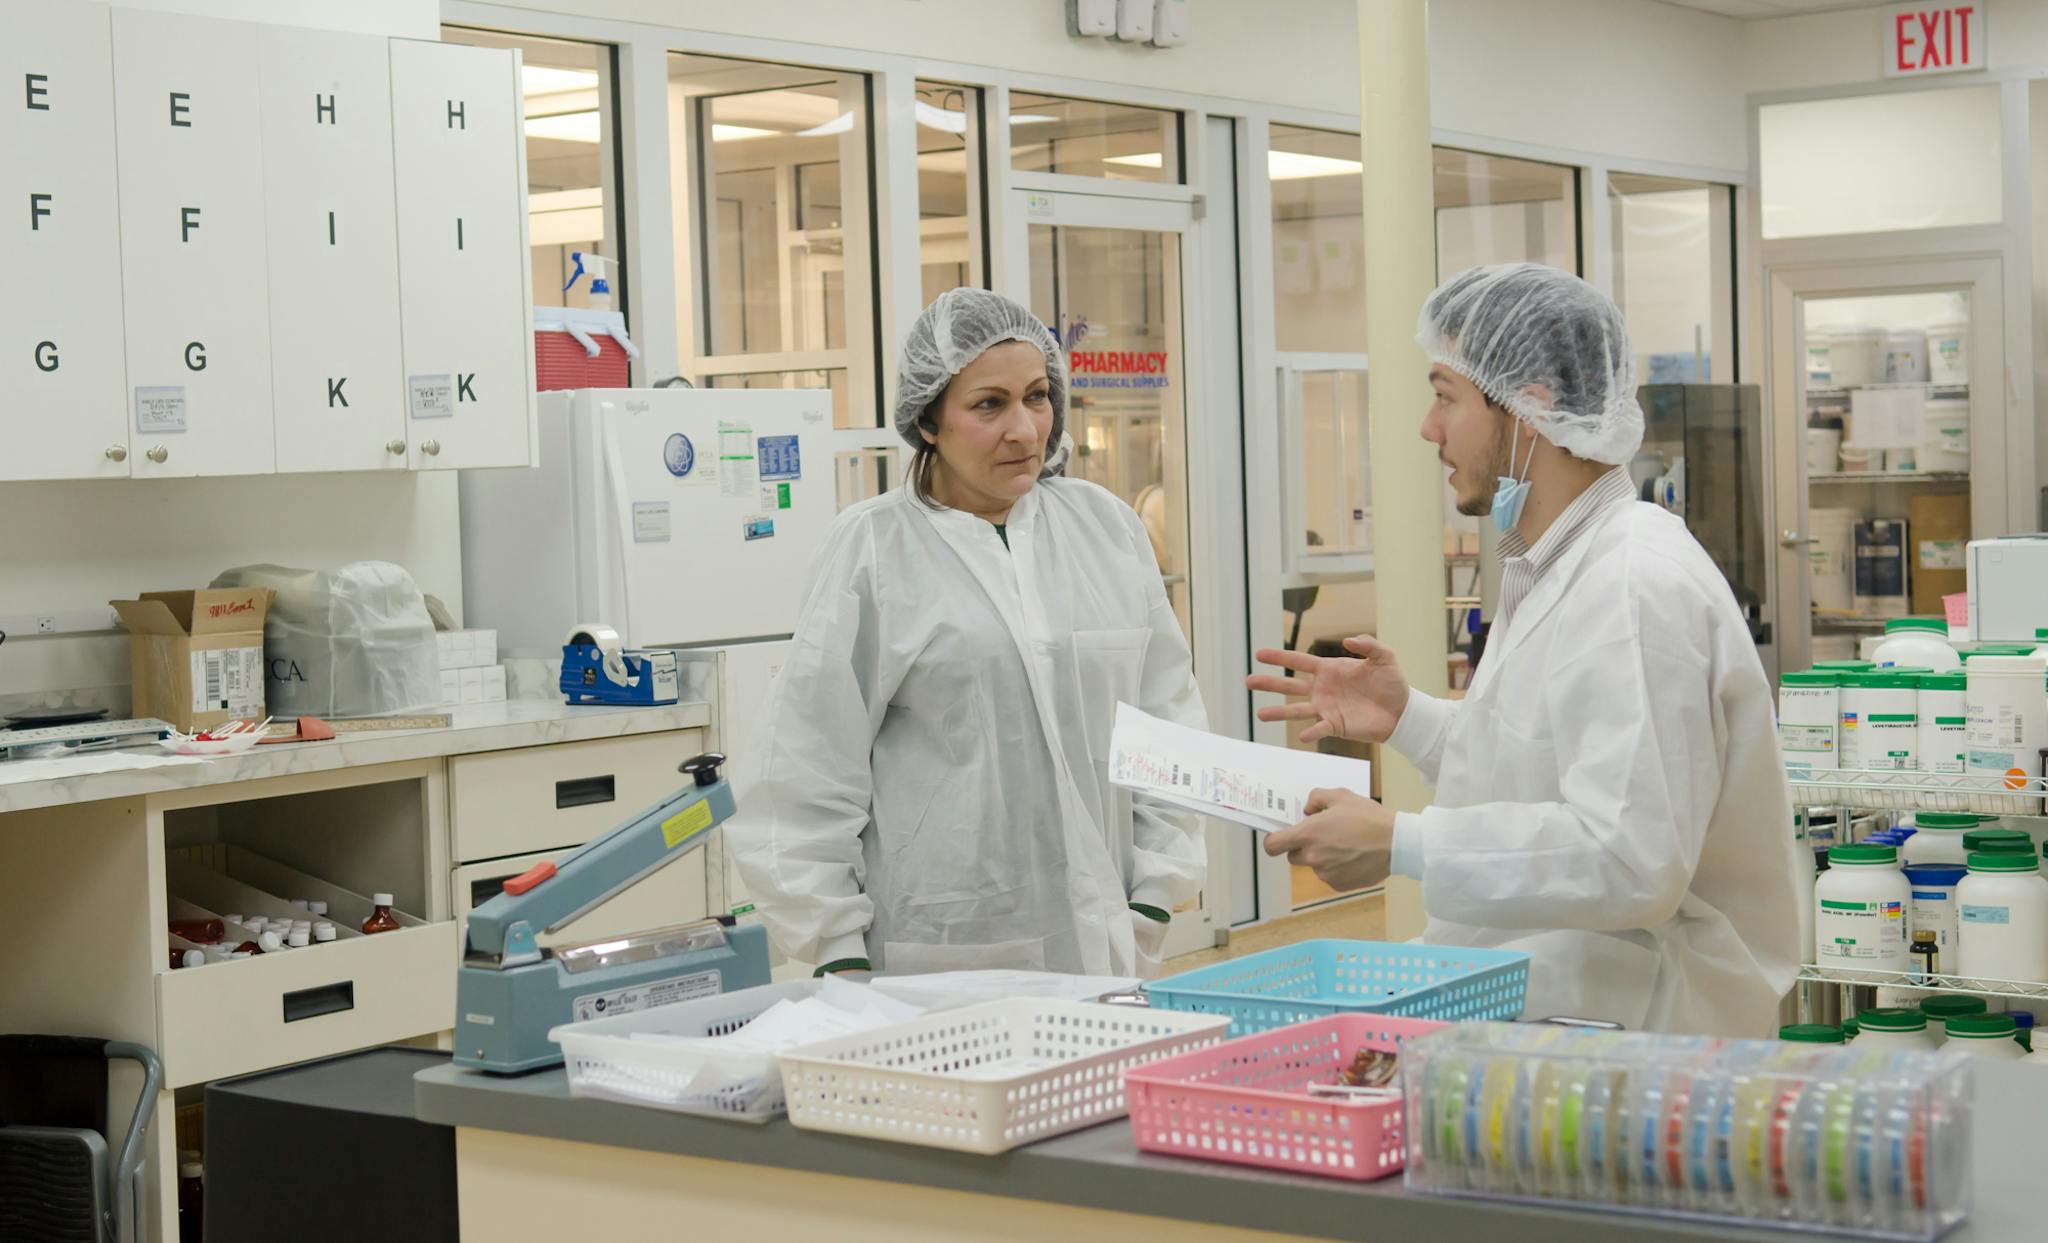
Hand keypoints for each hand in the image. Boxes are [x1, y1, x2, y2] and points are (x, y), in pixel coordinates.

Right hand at [1246, 635, 1410, 743]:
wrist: (1403, 710)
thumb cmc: (1392, 683)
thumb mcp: (1384, 658)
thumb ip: (1368, 645)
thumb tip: (1348, 640)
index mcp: (1330, 670)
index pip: (1299, 661)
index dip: (1280, 657)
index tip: (1259, 654)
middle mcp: (1323, 689)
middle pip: (1290, 685)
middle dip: (1269, 683)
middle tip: (1248, 681)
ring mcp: (1327, 708)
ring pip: (1297, 709)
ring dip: (1279, 712)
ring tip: (1260, 714)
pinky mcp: (1336, 725)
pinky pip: (1320, 728)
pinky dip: (1311, 732)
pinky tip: (1301, 735)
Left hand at [1263, 787, 1395, 892]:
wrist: (1396, 843)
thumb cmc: (1369, 818)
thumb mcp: (1341, 796)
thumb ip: (1316, 798)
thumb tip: (1306, 810)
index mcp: (1308, 834)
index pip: (1273, 846)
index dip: (1274, 841)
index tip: (1280, 838)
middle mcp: (1313, 857)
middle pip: (1293, 857)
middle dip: (1302, 848)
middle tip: (1323, 837)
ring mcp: (1325, 873)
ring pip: (1314, 866)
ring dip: (1322, 858)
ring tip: (1345, 846)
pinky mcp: (1339, 884)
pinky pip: (1330, 876)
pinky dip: (1337, 869)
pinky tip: (1353, 857)